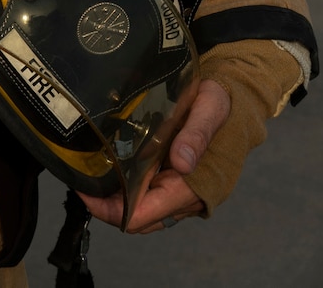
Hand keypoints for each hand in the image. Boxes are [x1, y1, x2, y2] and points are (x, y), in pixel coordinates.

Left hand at [79, 79, 230, 232]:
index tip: (86, 191)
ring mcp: (184, 195)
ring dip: (119, 203)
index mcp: (193, 186)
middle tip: (83, 184)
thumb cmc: (222, 104)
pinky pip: (152, 200)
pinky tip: (116, 175)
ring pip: (144, 213)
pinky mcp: (180, 186)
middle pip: (139, 220)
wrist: (239, 102)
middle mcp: (188, 198)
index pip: (143, 215)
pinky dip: (131, 194)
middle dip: (108, 208)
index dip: (111, 210)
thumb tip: (181, 163)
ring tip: (94, 180)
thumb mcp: (209, 109)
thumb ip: (196, 135)